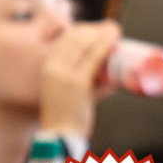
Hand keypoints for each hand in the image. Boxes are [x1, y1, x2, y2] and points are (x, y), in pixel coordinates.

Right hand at [39, 20, 122, 139]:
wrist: (60, 135)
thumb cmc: (67, 115)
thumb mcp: (64, 91)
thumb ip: (84, 83)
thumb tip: (111, 80)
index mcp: (47, 64)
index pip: (65, 37)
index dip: (84, 28)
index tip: (100, 30)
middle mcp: (53, 65)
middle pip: (76, 37)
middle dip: (95, 28)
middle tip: (112, 30)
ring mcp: (65, 74)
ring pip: (85, 44)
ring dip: (102, 32)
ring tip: (116, 31)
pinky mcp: (78, 83)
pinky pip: (93, 58)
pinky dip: (104, 45)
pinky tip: (114, 38)